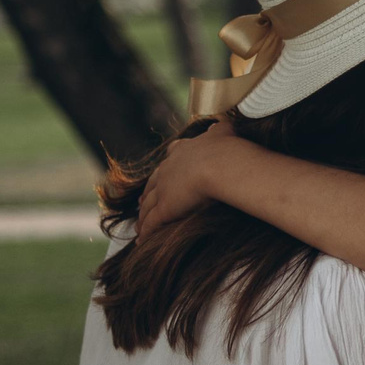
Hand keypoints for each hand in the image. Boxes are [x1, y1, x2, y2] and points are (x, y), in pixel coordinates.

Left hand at [136, 117, 239, 239]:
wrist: (220, 164)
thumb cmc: (226, 148)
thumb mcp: (223, 133)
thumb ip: (221, 129)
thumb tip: (223, 123)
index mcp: (182, 152)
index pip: (169, 161)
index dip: (164, 170)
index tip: (161, 175)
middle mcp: (168, 169)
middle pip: (153, 184)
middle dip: (148, 193)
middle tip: (142, 202)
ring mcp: (164, 189)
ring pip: (148, 204)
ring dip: (143, 215)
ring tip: (139, 224)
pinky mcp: (165, 207)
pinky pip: (152, 222)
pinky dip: (145, 231)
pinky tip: (141, 240)